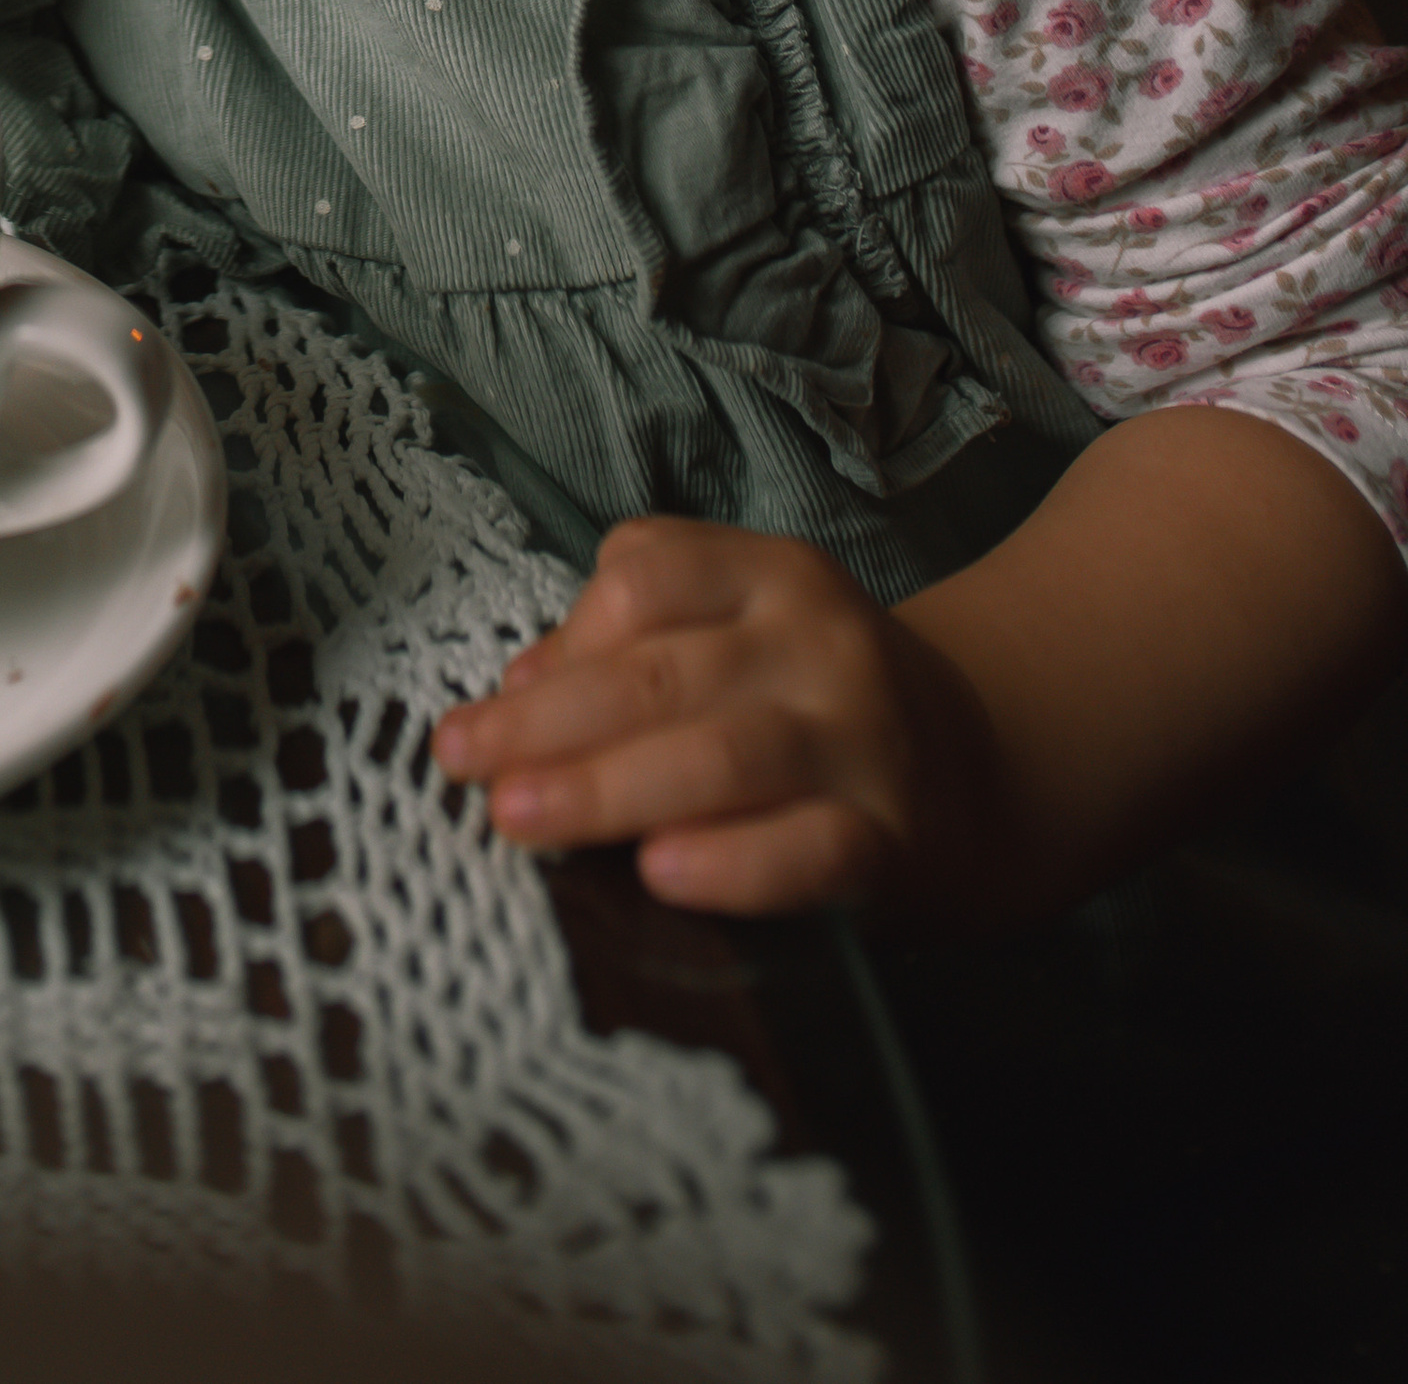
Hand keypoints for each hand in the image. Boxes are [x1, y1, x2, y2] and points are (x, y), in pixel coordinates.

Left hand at [430, 516, 996, 917]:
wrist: (986, 774)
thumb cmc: (811, 705)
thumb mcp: (733, 640)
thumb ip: (628, 650)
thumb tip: (514, 691)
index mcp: (770, 574)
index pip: (647, 577)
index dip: (560, 641)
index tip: (490, 708)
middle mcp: (820, 641)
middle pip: (664, 672)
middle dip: (549, 724)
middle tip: (464, 767)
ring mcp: (863, 738)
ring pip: (724, 754)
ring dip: (608, 788)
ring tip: (521, 818)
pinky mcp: (895, 839)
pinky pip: (810, 848)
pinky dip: (733, 865)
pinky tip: (662, 875)